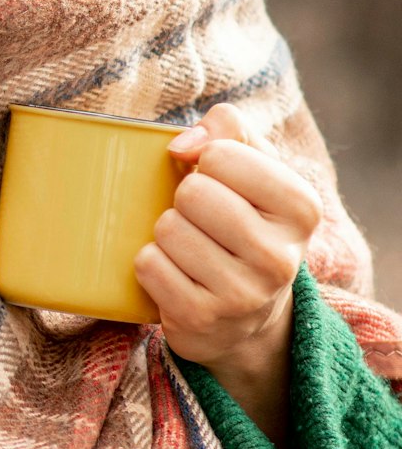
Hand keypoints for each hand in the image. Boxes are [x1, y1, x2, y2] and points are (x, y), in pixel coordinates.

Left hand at [133, 102, 322, 443]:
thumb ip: (228, 129)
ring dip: (167, 233)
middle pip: (192, 193)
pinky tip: (178, 276)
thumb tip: (181, 145)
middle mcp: (281, 257)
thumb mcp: (254, 167)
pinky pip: (148, 264)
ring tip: (191, 249)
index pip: (222, 154)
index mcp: (302, 208)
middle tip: (202, 221)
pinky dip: (152, 264)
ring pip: (168, 228)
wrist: (246, 315)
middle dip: (184, 199)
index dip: (205, 161)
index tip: (219, 182)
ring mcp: (243, 295)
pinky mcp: (202, 319)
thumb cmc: (242, 220)